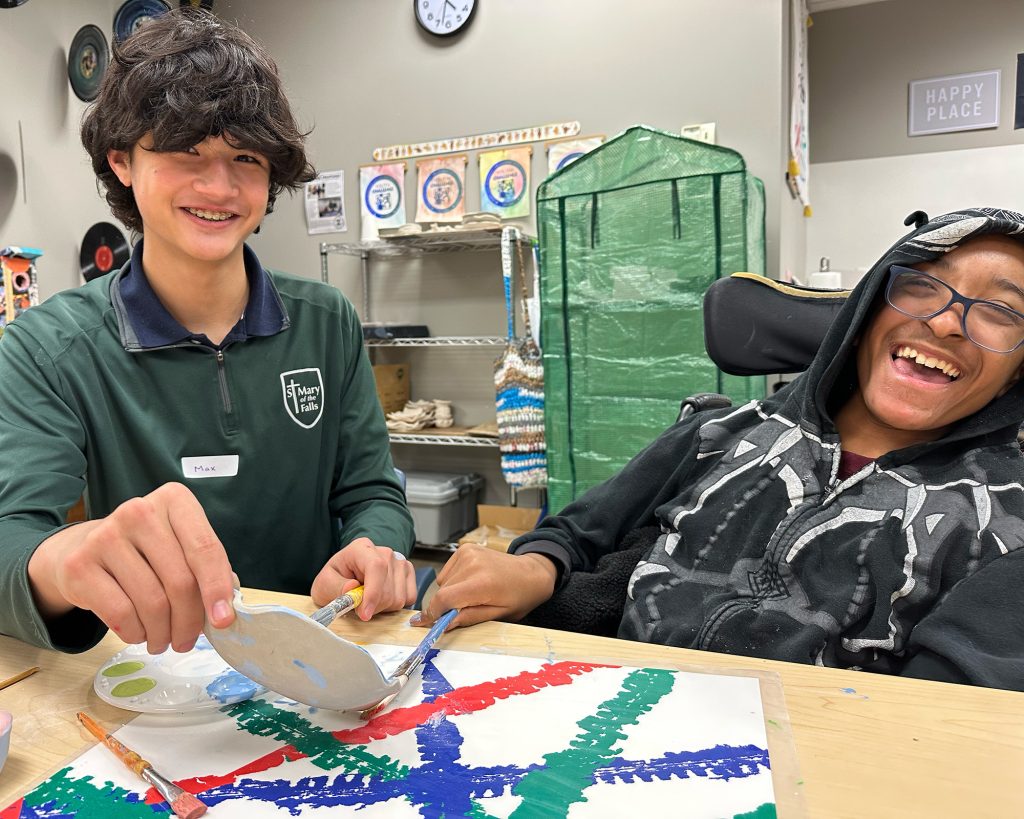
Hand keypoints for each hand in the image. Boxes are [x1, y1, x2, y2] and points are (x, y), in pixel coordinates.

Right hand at [27, 482, 235, 653]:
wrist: (85, 548)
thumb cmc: (147, 551)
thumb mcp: (180, 546)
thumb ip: (207, 570)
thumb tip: (224, 611)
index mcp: (174, 500)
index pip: (205, 548)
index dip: (217, 588)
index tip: (223, 621)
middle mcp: (139, 511)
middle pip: (180, 580)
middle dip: (190, 621)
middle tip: (188, 641)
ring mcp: (105, 535)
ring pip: (152, 602)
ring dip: (163, 633)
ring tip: (164, 641)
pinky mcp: (79, 564)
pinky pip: (120, 613)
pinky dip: (136, 633)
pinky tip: (140, 634)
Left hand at [310, 537, 414, 619]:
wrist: (345, 576)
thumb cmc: (335, 579)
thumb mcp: (324, 584)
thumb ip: (335, 587)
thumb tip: (352, 588)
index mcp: (361, 548)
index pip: (376, 567)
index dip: (373, 593)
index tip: (365, 614)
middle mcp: (384, 552)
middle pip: (387, 589)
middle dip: (372, 606)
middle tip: (358, 607)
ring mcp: (399, 562)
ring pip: (398, 597)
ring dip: (382, 608)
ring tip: (368, 600)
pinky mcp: (408, 573)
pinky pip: (409, 599)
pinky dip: (394, 606)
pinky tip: (381, 599)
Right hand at [412, 544, 556, 630]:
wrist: (531, 574)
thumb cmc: (518, 597)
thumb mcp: (498, 615)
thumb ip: (469, 618)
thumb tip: (443, 624)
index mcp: (482, 583)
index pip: (445, 598)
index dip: (432, 613)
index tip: (424, 623)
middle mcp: (472, 564)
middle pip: (442, 591)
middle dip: (446, 606)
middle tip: (461, 612)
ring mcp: (468, 553)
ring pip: (443, 582)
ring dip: (451, 592)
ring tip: (472, 594)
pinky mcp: (466, 548)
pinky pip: (448, 571)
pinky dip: (453, 580)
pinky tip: (470, 582)